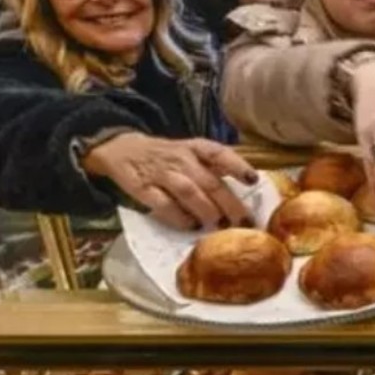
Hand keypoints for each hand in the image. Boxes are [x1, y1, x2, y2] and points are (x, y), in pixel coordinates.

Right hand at [82, 133, 257, 230]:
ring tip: (219, 225)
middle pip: (209, 181)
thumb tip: (248, 190)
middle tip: (244, 222)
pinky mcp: (142, 188)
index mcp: (196, 148)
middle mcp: (181, 158)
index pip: (219, 153)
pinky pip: (162, 204)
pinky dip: (178, 217)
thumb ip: (216, 168)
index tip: (252, 180)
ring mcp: (161, 173)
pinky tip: (190, 226)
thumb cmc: (168, 156)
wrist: (122, 149)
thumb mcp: (192, 153)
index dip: (237, 166)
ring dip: (206, 210)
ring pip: (188, 192)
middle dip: (229, 203)